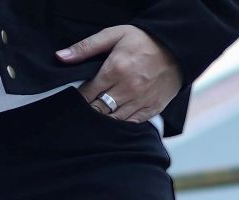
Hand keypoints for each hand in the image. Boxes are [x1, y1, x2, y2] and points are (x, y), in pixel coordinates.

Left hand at [56, 26, 181, 123]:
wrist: (178, 48)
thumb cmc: (144, 40)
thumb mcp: (114, 35)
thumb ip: (86, 47)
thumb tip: (60, 57)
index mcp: (115, 69)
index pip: (87, 94)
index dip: (80, 98)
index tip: (78, 97)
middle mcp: (127, 89)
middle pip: (97, 110)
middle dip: (90, 110)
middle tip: (87, 107)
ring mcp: (140, 101)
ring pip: (112, 120)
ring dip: (103, 118)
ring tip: (99, 112)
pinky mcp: (150, 110)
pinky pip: (129, 124)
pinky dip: (120, 122)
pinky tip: (115, 116)